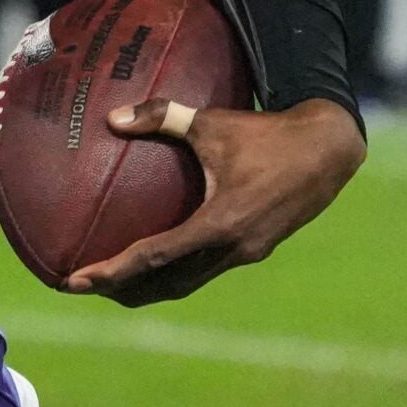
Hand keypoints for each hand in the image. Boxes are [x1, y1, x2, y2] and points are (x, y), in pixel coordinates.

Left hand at [65, 96, 363, 304]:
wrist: (330, 150)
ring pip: (188, 282)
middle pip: (167, 283)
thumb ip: (161, 116)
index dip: (114, 271)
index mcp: (221, 222)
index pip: (156, 256)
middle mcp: (233, 247)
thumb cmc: (267, 133)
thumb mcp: (212, 122)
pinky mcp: (255, 249)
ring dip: (148, 289)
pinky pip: (206, 269)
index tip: (77, 280)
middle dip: (122, 290)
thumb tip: (111, 117)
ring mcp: (246, 252)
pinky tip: (152, 263)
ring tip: (107, 285)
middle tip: (78, 286)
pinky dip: (175, 273)